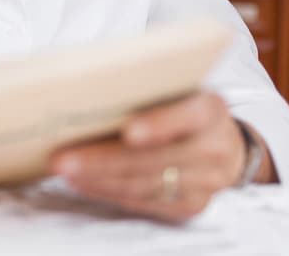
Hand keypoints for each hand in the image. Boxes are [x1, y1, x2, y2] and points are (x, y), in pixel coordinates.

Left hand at [49, 92, 252, 221]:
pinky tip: (83, 182)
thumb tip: (89, 82)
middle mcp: (214, 149)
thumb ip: (146, 84)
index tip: (129, 131)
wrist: (225, 144)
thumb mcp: (177, 86)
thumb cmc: (184, 105)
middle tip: (63, 157)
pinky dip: (109, 192)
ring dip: (99, 178)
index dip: (160, 124)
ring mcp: (205, 182)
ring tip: (64, 170)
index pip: (189, 116)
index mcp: (211, 110)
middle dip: (104, 159)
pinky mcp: (190, 205)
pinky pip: (144, 202)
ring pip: (144, 184)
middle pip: (154, 158)